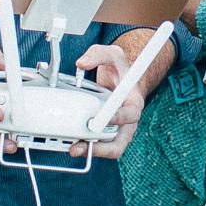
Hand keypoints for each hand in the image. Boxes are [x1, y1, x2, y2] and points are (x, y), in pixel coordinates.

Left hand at [72, 40, 145, 160]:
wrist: (120, 78)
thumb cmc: (120, 70)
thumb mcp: (112, 55)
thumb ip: (98, 54)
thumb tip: (81, 63)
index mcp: (134, 102)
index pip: (131, 114)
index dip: (119, 118)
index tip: (104, 118)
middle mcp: (127, 120)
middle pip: (121, 142)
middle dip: (102, 148)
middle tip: (83, 145)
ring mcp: (117, 129)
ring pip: (109, 148)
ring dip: (92, 152)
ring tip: (74, 149)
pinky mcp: (105, 132)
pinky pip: (98, 145)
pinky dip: (86, 146)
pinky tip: (72, 143)